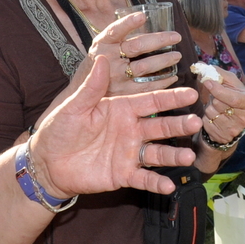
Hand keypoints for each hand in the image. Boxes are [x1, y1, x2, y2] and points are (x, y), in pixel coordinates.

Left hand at [30, 56, 199, 196]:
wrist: (47, 162)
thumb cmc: (59, 130)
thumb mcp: (74, 107)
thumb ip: (91, 87)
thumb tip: (102, 58)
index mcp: (121, 109)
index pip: (151, 101)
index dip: (171, 98)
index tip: (191, 93)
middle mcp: (131, 130)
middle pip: (161, 126)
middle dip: (179, 125)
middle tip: (197, 122)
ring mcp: (129, 153)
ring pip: (158, 153)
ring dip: (174, 155)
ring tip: (188, 156)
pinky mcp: (124, 175)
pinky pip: (144, 178)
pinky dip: (157, 182)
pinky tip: (169, 185)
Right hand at [81, 12, 180, 92]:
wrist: (85, 90)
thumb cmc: (101, 61)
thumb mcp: (105, 45)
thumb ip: (122, 36)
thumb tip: (149, 21)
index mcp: (103, 44)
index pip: (115, 31)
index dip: (128, 23)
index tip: (143, 16)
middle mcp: (108, 60)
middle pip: (136, 47)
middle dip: (159, 40)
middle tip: (176, 37)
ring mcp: (115, 77)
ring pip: (143, 67)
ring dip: (164, 60)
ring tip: (177, 55)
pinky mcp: (123, 93)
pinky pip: (146, 86)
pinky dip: (162, 81)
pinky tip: (173, 76)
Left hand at [199, 66, 244, 145]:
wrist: (231, 121)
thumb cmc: (231, 96)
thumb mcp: (230, 83)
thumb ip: (219, 72)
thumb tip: (202, 66)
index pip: (233, 98)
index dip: (219, 90)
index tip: (207, 81)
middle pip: (219, 104)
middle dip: (212, 97)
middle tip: (216, 97)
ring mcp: (234, 130)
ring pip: (210, 113)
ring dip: (208, 107)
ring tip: (216, 107)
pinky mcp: (222, 137)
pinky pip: (205, 123)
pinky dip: (205, 117)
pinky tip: (213, 117)